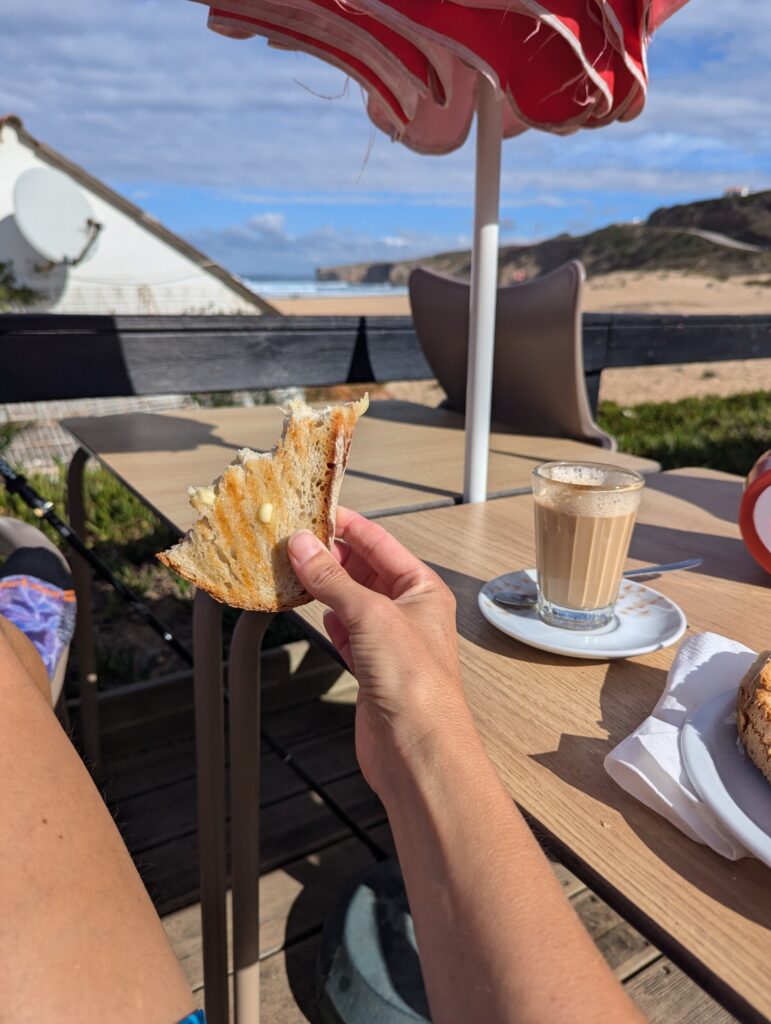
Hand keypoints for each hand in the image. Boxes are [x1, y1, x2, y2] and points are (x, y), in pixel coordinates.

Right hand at [288, 508, 470, 795]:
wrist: (418, 750)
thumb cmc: (416, 684)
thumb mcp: (370, 615)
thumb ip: (334, 579)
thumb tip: (305, 546)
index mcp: (422, 589)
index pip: (381, 543)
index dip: (348, 524)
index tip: (316, 509)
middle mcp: (409, 612)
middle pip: (364, 570)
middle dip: (331, 555)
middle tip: (294, 540)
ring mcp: (390, 641)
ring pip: (351, 601)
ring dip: (324, 587)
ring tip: (293, 568)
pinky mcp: (372, 668)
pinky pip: (346, 631)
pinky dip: (328, 619)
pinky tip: (314, 610)